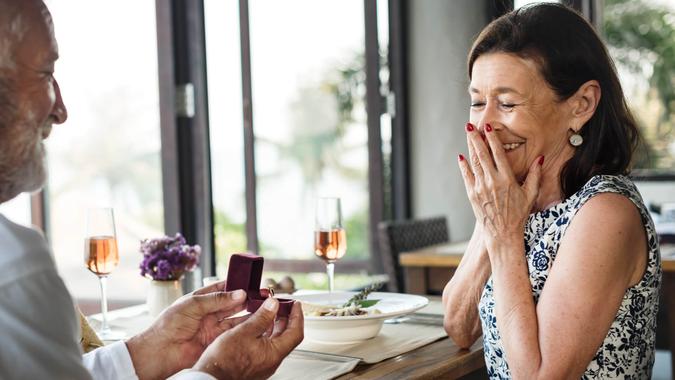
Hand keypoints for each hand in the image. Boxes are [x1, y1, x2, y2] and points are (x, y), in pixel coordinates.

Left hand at [126, 281, 250, 378]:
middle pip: (232, 303)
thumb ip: (217, 299)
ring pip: (235, 317)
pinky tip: (255, 321)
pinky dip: (244, 327)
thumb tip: (239, 293)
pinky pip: (233, 332)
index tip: (250, 280)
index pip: (222, 288)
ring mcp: (213, 327)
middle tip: (261, 294)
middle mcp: (209, 312)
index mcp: (201, 299)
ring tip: (262, 306)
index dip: (236, 284)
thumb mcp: (193, 304)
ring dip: (248, 312)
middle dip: (246, 298)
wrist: (161, 350)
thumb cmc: (170, 324)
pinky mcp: (216, 340)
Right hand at [193, 297, 303, 378]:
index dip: (297, 316)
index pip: (295, 332)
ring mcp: (264, 364)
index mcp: (274, 353)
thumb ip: (261, 317)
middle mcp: (272, 361)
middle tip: (282, 305)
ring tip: (268, 311)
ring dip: (274, 325)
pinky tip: (255, 326)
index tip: (296, 304)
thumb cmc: (224, 361)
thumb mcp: (244, 332)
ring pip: (275, 341)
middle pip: (287, 336)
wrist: (209, 378)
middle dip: (286, 318)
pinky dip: (265, 333)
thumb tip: (273, 305)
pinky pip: (265, 346)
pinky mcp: (255, 365)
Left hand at [458, 123, 542, 247]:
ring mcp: (480, 188)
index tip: (488, 127)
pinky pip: (467, 176)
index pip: (498, 154)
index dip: (492, 139)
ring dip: (470, 148)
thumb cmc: (518, 214)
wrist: (502, 233)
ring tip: (467, 135)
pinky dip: (464, 166)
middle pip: (482, 155)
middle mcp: (492, 182)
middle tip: (470, 125)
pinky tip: (462, 157)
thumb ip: (535, 176)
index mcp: (507, 179)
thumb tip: (540, 158)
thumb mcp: (530, 195)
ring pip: (474, 163)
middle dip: (476, 138)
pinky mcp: (472, 195)